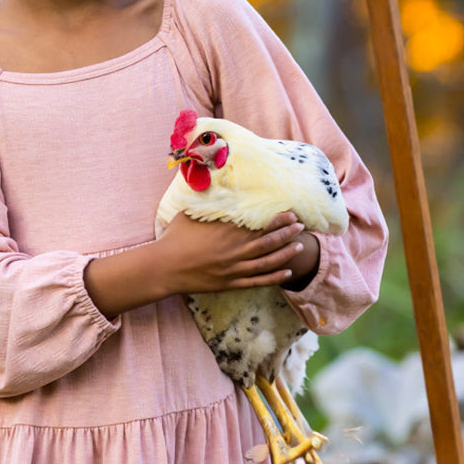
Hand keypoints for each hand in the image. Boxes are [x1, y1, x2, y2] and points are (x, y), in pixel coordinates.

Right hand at [153, 212, 311, 295]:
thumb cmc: (174, 238)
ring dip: (285, 254)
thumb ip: (206, 202)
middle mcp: (234, 250)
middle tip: (301, 226)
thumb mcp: (190, 213)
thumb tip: (208, 179)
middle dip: (287, 234)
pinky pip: (257, 281)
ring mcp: (233, 269)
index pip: (259, 224)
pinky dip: (274, 277)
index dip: (277, 219)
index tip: (290, 212)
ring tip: (299, 247)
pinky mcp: (229, 283)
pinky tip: (286, 273)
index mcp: (226, 232)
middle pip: (268, 242)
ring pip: (267, 262)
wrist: (163, 267)